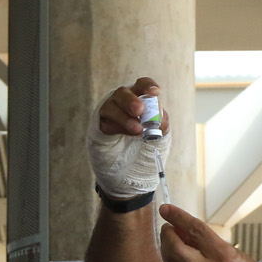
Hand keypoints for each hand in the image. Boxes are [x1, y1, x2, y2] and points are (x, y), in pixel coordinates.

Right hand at [90, 78, 169, 198]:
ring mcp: (109, 114)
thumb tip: (159, 115)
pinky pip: (104, 123)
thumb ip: (161, 124)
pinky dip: (117, 127)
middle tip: (140, 110)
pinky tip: (128, 133)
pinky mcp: (99, 128)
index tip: (156, 92)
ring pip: (111, 106)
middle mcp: (122, 104)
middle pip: (122, 92)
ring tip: (137, 130)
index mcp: (138, 100)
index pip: (141, 86)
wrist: (128, 175)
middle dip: (132, 100)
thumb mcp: (159, 137)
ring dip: (124, 117)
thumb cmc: (144, 150)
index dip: (147, 85)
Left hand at [158, 204, 261, 261]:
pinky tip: (177, 260)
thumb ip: (210, 242)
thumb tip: (186, 229)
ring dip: (167, 250)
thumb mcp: (235, 253)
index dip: (178, 217)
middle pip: (175, 248)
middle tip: (169, 228)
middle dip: (167, 235)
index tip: (166, 209)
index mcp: (223, 256)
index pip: (195, 230)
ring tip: (172, 243)